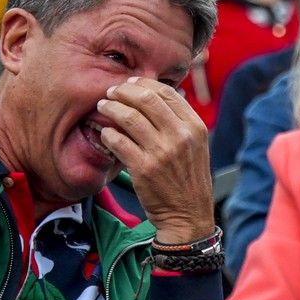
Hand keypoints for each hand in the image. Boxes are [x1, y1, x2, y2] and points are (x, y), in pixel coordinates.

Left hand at [95, 77, 213, 244]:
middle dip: (123, 91)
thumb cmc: (188, 180)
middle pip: (146, 99)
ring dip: (111, 108)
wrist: (188, 216)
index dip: (144, 83)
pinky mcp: (144, 168)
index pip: (166, 92)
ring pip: (129, 117)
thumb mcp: (196, 146)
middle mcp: (180, 136)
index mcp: (194, 126)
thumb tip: (158, 96)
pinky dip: (108, 133)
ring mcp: (162, 152)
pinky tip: (105, 132)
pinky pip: (119, 141)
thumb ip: (180, 121)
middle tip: (111, 92)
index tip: (130, 83)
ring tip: (102, 107)